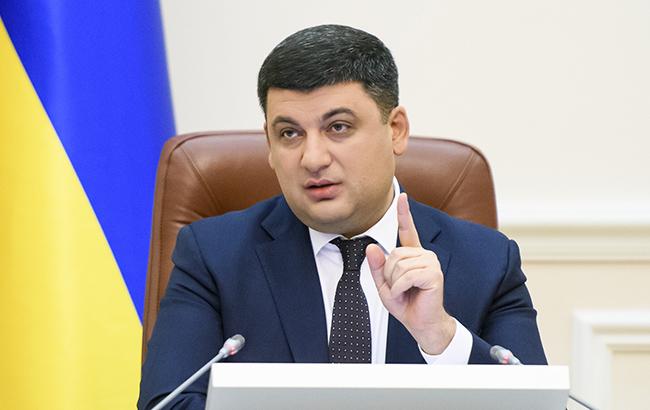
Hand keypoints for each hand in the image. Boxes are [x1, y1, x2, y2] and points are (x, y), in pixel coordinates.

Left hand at [366, 193, 455, 354]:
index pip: (407, 230)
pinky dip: (400, 288)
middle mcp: (423, 254)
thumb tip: (371, 247)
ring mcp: (430, 262)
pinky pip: (406, 276)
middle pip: (393, 255)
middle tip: (398, 289)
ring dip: (394, 283)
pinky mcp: (434, 273)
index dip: (403, 213)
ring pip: (398, 265)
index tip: (402, 195)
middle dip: (388, 275)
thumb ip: (376, 267)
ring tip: (404, 292)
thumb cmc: (406, 304)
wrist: (422, 324)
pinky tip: (407, 294)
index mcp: (413, 255)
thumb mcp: (384, 285)